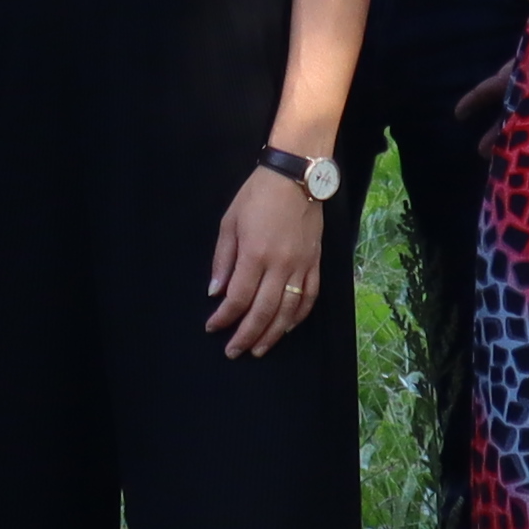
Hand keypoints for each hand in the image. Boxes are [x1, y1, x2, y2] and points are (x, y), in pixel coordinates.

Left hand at [210, 169, 327, 352]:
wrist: (296, 177)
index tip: (213, 327)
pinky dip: (298, 317)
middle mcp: (280, 265)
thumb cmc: (257, 195)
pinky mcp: (316, 263)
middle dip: (246, 335)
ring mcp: (302, 266)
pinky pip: (309, 297)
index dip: (224, 317)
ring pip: (288, 311)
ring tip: (258, 349)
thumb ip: (223, 260)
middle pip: (263, 311)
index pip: (238, 297)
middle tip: (234, 351)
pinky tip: (286, 328)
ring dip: (272, 334)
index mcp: (255, 254)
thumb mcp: (229, 223)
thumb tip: (216, 292)